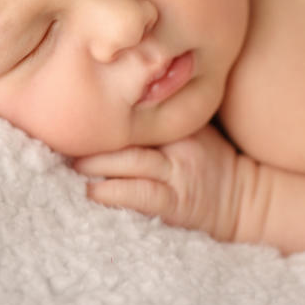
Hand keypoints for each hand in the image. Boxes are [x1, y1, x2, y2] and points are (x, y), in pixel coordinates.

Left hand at [74, 124, 246, 241]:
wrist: (243, 199)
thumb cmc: (212, 160)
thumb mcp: (195, 126)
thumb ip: (164, 113)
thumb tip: (116, 100)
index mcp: (181, 121)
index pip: (140, 110)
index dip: (106, 111)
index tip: (75, 110)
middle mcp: (179, 143)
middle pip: (130, 134)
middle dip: (93, 138)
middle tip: (60, 138)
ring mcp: (178, 174)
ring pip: (130, 162)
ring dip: (94, 164)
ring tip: (68, 165)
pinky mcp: (175, 203)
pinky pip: (139, 194)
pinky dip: (111, 192)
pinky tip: (92, 191)